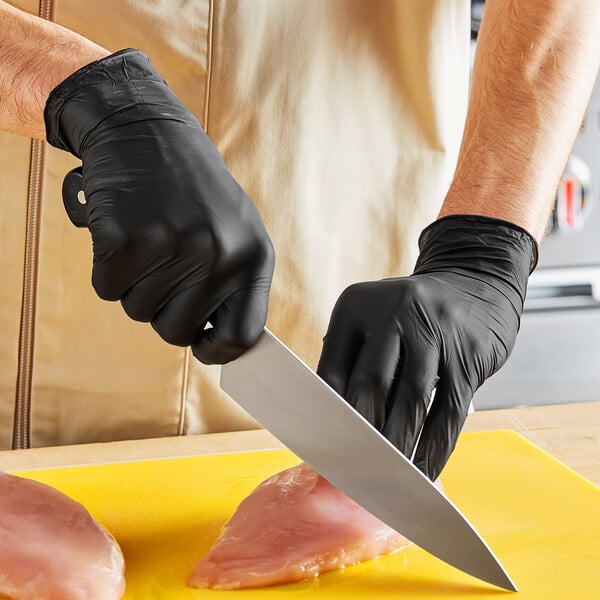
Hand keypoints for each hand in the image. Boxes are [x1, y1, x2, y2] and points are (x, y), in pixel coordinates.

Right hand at [44, 49, 273, 363]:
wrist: (145, 128)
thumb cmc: (191, 185)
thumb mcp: (234, 229)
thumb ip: (233, 283)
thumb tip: (221, 341)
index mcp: (254, 257)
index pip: (243, 335)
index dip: (218, 351)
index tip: (202, 345)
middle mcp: (220, 257)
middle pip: (177, 331)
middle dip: (164, 307)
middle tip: (163, 264)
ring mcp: (175, 248)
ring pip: (138, 311)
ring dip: (135, 283)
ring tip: (148, 236)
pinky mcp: (128, 241)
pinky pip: (107, 288)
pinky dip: (108, 266)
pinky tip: (123, 229)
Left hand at [317, 216, 536, 479]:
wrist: (475, 281)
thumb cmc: (410, 315)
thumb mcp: (371, 318)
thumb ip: (349, 358)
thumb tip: (326, 424)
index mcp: (356, 305)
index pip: (332, 369)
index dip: (324, 416)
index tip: (320, 452)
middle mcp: (393, 312)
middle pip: (371, 384)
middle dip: (359, 435)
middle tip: (349, 474)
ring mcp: (435, 331)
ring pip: (411, 399)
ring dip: (397, 446)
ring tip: (385, 480)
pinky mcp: (468, 354)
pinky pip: (449, 410)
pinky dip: (434, 447)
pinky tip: (423, 471)